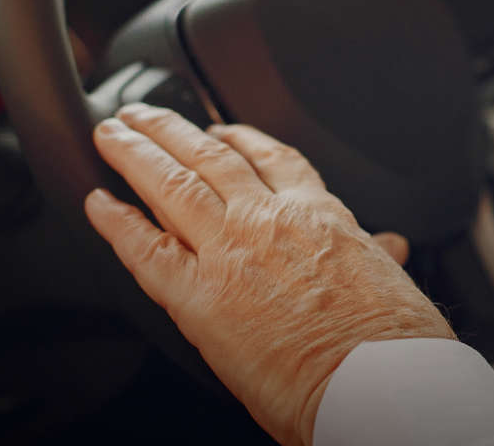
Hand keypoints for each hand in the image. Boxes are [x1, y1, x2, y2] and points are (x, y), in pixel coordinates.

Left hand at [85, 104, 452, 445]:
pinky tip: (98, 202)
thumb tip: (391, 246)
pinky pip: (144, 248)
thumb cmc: (396, 341)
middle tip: (143, 113)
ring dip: (135, 153)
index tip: (219, 129)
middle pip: (208, 157)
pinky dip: (116, 222)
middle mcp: (269, 219)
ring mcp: (230, 251)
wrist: (381, 380)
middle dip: (170, 130)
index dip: (238, 138)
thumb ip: (377, 255)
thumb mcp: (393, 281)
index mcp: (319, 214)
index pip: (271, 159)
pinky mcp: (198, 297)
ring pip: (171, 184)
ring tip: (111, 134)